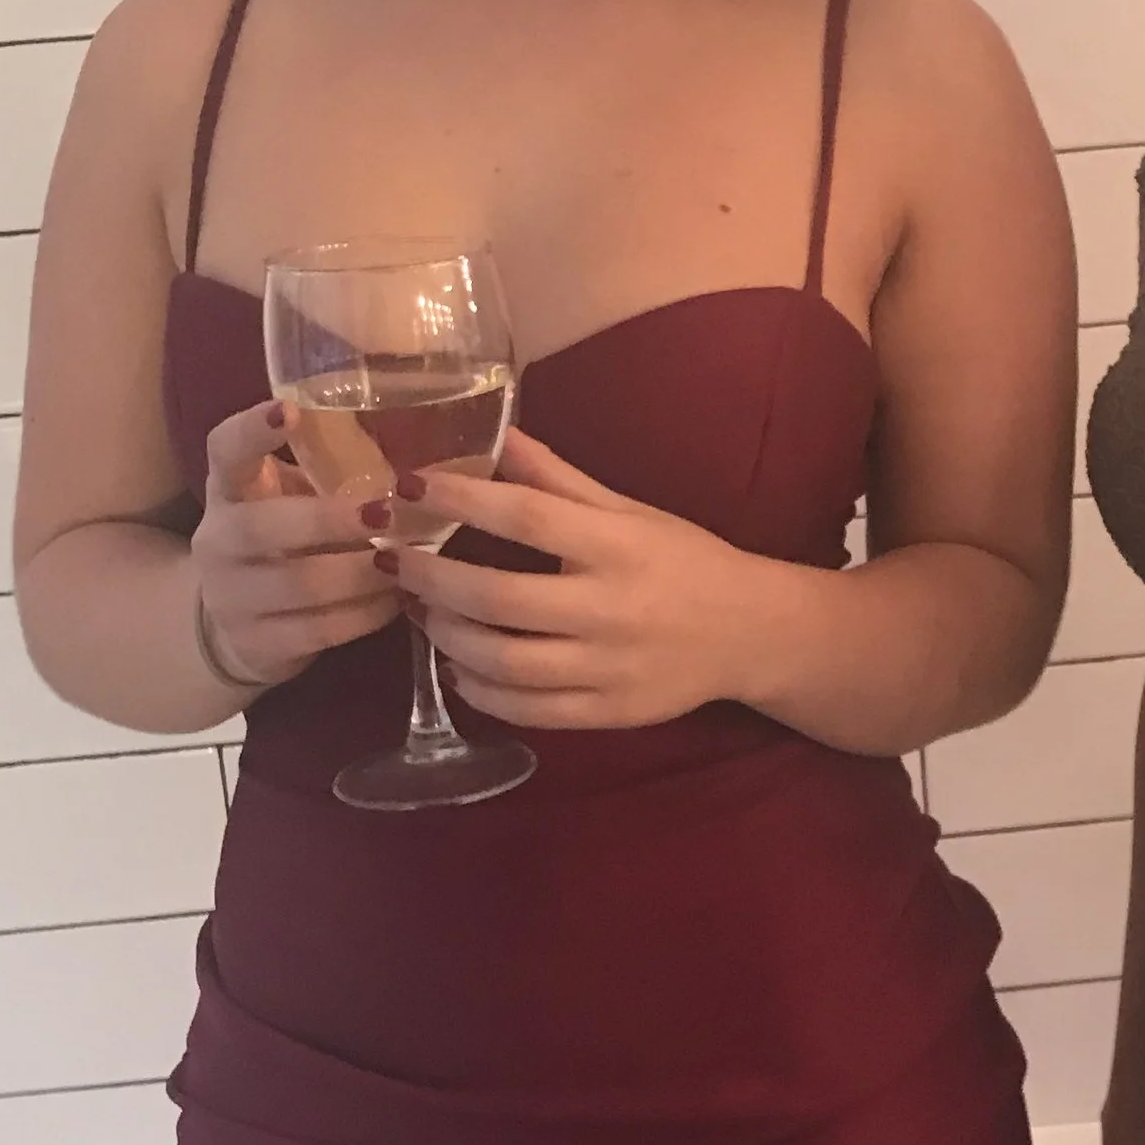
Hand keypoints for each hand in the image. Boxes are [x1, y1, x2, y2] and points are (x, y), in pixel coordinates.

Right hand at [192, 399, 399, 687]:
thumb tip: (424, 435)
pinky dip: (365, 615)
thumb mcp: (290, 497)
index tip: (289, 410)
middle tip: (384, 512)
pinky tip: (397, 599)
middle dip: (326, 520)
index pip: (225, 450)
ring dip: (360, 574)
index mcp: (229, 489)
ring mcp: (230, 597)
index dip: (252, 430)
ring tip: (405, 562)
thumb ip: (329, 471)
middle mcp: (218, 540)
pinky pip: (318, 631)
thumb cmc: (284, 539)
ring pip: (298, 586)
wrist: (235, 622)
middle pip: (260, 528)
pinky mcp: (257, 644)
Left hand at [393, 428, 766, 730]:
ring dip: (446, 636)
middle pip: (498, 597)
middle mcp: (611, 608)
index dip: (459, 499)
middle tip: (393, 560)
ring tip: (421, 612)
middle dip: (430, 578)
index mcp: (617, 546)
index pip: (526, 518)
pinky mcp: (606, 713)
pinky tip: (457, 667)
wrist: (751, 634)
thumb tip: (494, 432)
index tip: (407, 486)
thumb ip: (557, 480)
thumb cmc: (684, 560)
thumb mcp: (629, 510)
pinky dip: (478, 690)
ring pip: (502, 662)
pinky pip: (525, 710)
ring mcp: (607, 667)